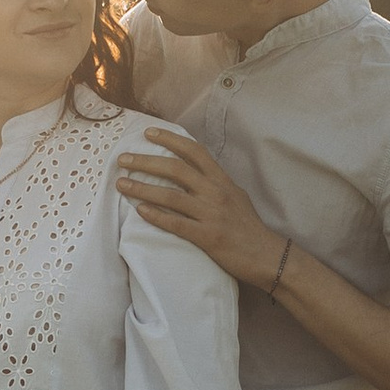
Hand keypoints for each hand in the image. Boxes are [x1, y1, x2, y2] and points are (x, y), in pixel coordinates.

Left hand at [115, 128, 285, 287]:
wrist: (267, 255)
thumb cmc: (249, 227)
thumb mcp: (236, 196)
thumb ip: (215, 184)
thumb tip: (194, 174)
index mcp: (222, 180)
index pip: (194, 151)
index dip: (170, 139)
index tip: (149, 134)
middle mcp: (215, 192)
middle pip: (175, 169)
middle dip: (146, 161)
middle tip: (123, 159)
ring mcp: (211, 214)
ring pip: (171, 195)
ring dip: (142, 188)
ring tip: (122, 184)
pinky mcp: (208, 237)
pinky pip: (176, 224)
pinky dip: (156, 216)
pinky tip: (140, 210)